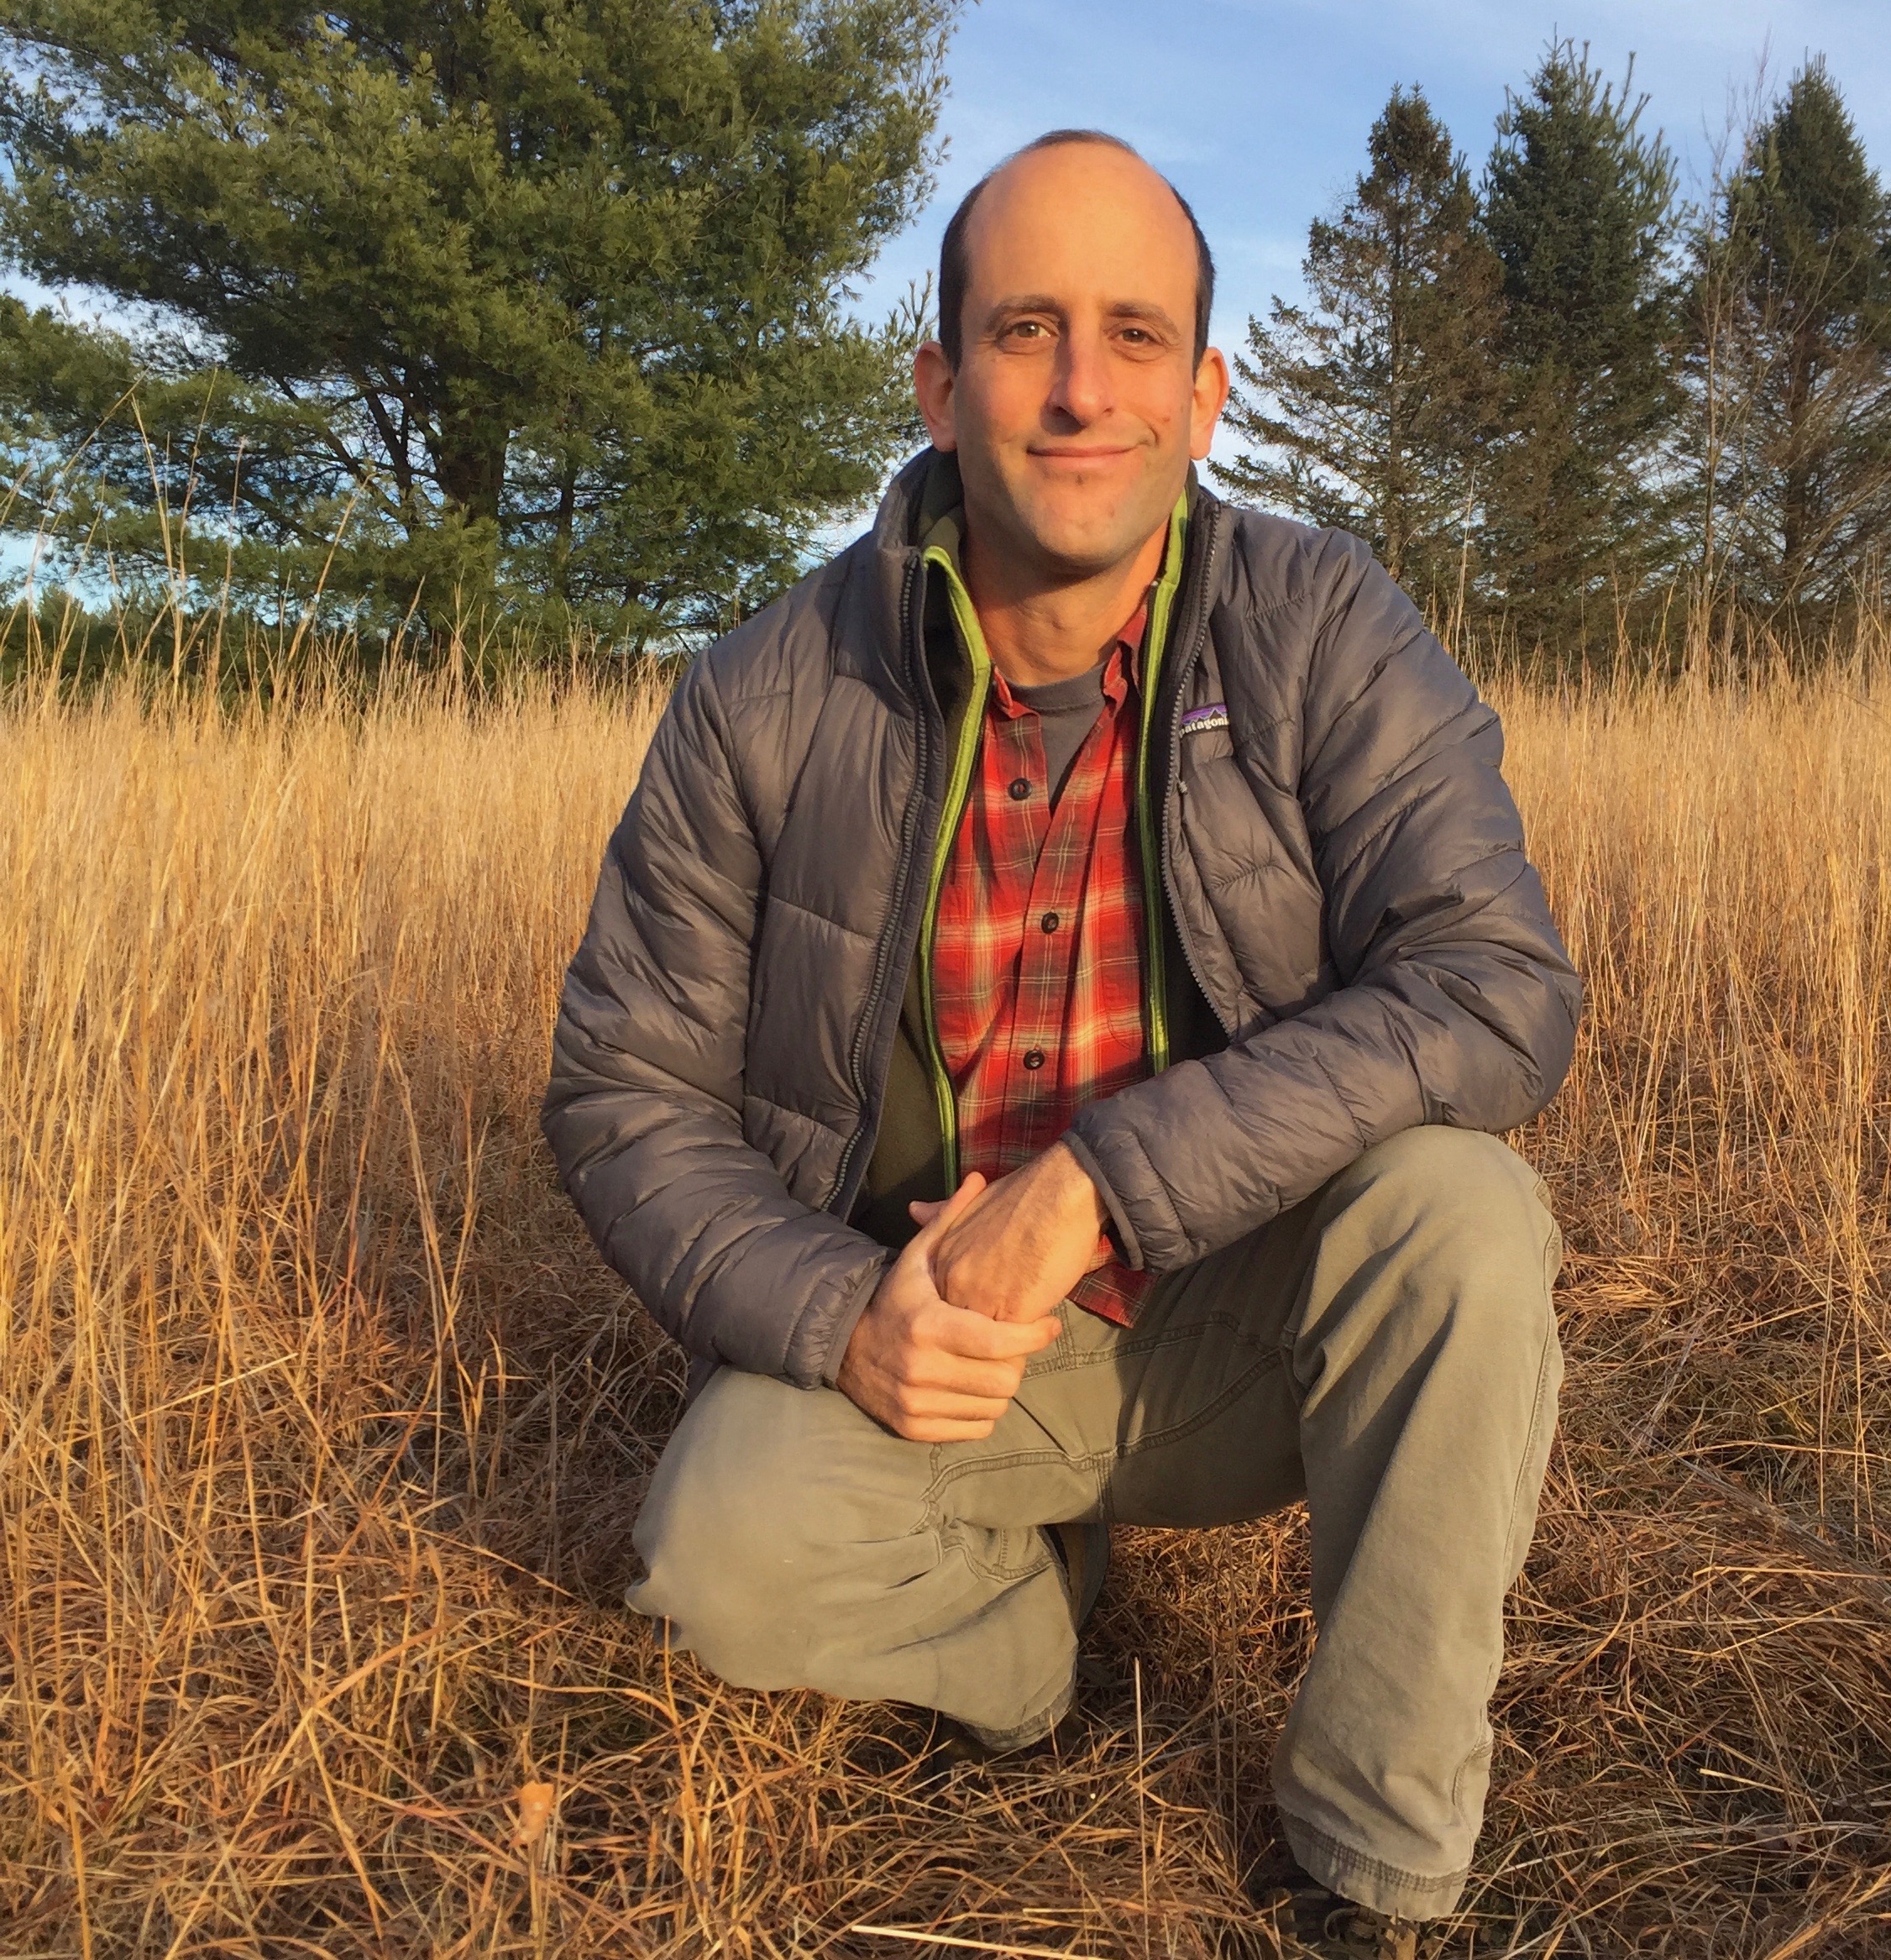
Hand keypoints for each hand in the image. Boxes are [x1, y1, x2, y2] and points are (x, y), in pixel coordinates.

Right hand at [837, 1174, 1063, 1441]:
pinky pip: (975, 1428)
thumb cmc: (894, 1298)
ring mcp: (916, 1403)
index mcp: (927, 1325)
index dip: (1034, 1336)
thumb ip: (949, 1220)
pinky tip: (974, 1386)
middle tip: (1017, 1344)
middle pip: (1004, 1379)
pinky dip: (984, 1410)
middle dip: (1019, 1360)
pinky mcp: (913, 1428)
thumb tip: (979, 1177)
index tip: (1050, 1325)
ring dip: (1003, 1385)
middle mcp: (920, 1369)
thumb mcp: (917, 1258)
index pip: (999, 1342)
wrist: (844, 1346)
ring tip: (996, 1363)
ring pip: (994, 1406)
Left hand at [914, 1142, 1109, 1324]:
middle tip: (1014, 1322)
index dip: (974, 1306)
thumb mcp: (973, 1204)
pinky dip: (1031, 1338)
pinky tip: (1044, 1323)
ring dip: (1011, 1340)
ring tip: (1030, 1325)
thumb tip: (914, 1209)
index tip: (995, 1298)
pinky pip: (1018, 1342)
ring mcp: (982, 1300)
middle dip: (988, 1331)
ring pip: (991, 1342)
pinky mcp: (1014, 1313)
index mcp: (943, 1260)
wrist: (1058, 1192)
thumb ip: (944, 1216)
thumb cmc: (1022, 1194)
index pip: (948, 1304)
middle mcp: (955, 1283)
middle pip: (966, 1328)